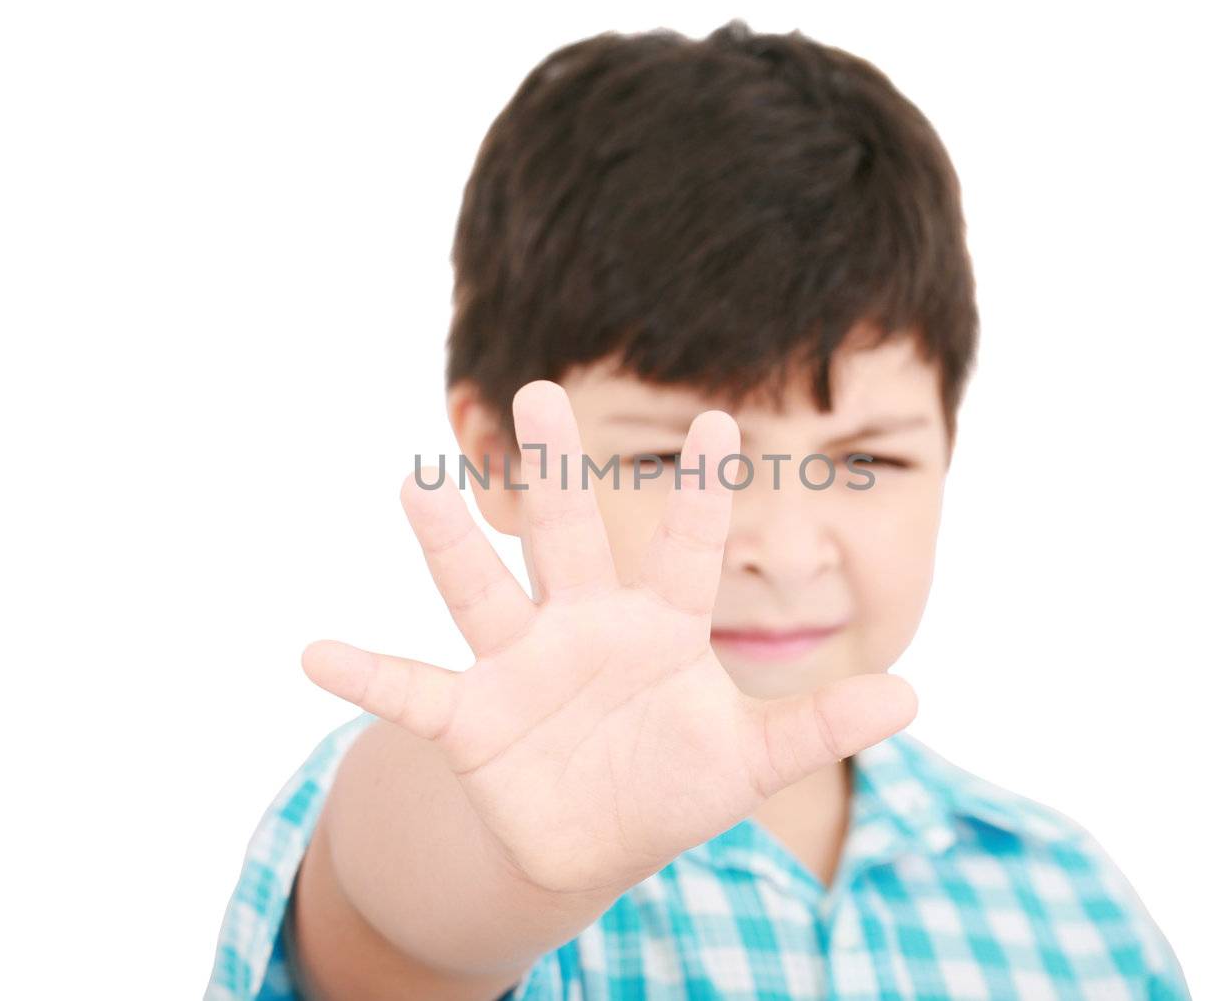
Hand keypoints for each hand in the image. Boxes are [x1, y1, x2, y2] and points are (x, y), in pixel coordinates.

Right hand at [302, 380, 917, 895]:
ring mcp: (522, 668)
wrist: (594, 835)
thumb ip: (818, 725)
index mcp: (659, 628)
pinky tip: (312, 652)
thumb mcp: (751, 760)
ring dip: (449, 545)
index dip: (703, 493)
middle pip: (569, 538)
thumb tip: (912, 696)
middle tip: (537, 387)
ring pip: (482, 593)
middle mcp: (583, 628)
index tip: (722, 420)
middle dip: (557, 470)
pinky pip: (413, 692)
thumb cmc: (674, 779)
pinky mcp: (473, 720)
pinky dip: (366, 675)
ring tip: (413, 482)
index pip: (686, 550)